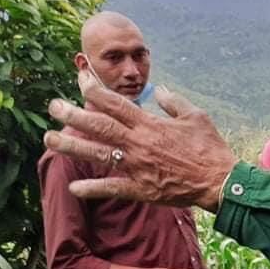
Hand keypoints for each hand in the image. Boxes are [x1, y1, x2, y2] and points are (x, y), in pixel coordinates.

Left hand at [44, 74, 238, 209]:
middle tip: (53, 106)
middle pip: (99, 125)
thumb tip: (159, 90)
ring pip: (98, 154)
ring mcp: (137, 167)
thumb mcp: (196, 116)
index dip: (94, 90)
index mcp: (150, 124)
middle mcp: (138, 143)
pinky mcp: (141, 189)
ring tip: (50, 139)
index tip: (80, 80)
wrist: (219, 181)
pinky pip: (112, 187)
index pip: (115, 103)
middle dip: (73, 114)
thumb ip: (173, 102)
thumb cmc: (210, 147)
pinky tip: (73, 187)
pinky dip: (93, 188)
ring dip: (72, 146)